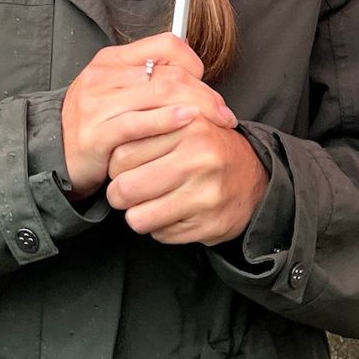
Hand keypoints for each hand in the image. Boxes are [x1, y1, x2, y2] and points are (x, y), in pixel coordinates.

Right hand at [60, 33, 236, 200]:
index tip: (206, 83)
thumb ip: (149, 81)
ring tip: (217, 121)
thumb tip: (195, 75)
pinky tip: (188, 121)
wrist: (55, 157)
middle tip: (224, 113)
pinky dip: (167, 120)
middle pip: (168, 73)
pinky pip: (138, 122)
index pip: (164, 45)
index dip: (193, 61)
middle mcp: (102, 76)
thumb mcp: (118, 94)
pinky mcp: (96, 133)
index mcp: (111, 60)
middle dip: (205, 93)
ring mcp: (96, 104)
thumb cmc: (97, 127)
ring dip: (197, 107)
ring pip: (159, 94)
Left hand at [105, 113, 268, 246]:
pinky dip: (161, 228)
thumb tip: (104, 141)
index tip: (124, 168)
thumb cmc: (205, 149)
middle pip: (126, 189)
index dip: (114, 167)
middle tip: (127, 192)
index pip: (121, 154)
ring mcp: (206, 194)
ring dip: (138, 215)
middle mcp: (198, 158)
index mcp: (186, 126)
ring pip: (139, 218)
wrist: (254, 178)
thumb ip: (147, 126)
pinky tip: (175, 213)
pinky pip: (162, 235)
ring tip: (149, 204)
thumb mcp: (182, 123)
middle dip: (119, 195)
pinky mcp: (210, 224)